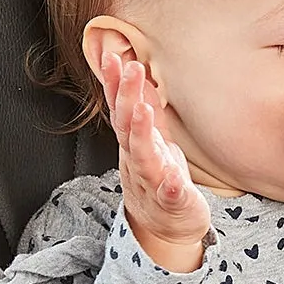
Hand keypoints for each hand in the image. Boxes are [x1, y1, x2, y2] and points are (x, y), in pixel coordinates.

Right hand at [102, 53, 213, 272]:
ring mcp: (153, 182)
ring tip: (142, 111)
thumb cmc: (159, 178)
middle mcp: (138, 160)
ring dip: (140, 133)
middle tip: (130, 68)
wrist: (165, 227)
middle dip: (126, 96)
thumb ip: (144, 108)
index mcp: (135, 142)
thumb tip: (136, 73)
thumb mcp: (151, 139)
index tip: (111, 55)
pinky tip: (172, 178)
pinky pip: (169, 195)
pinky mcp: (172, 203)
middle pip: (127, 126)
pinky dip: (169, 186)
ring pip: (143, 156)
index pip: (121, 108)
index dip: (115, 83)